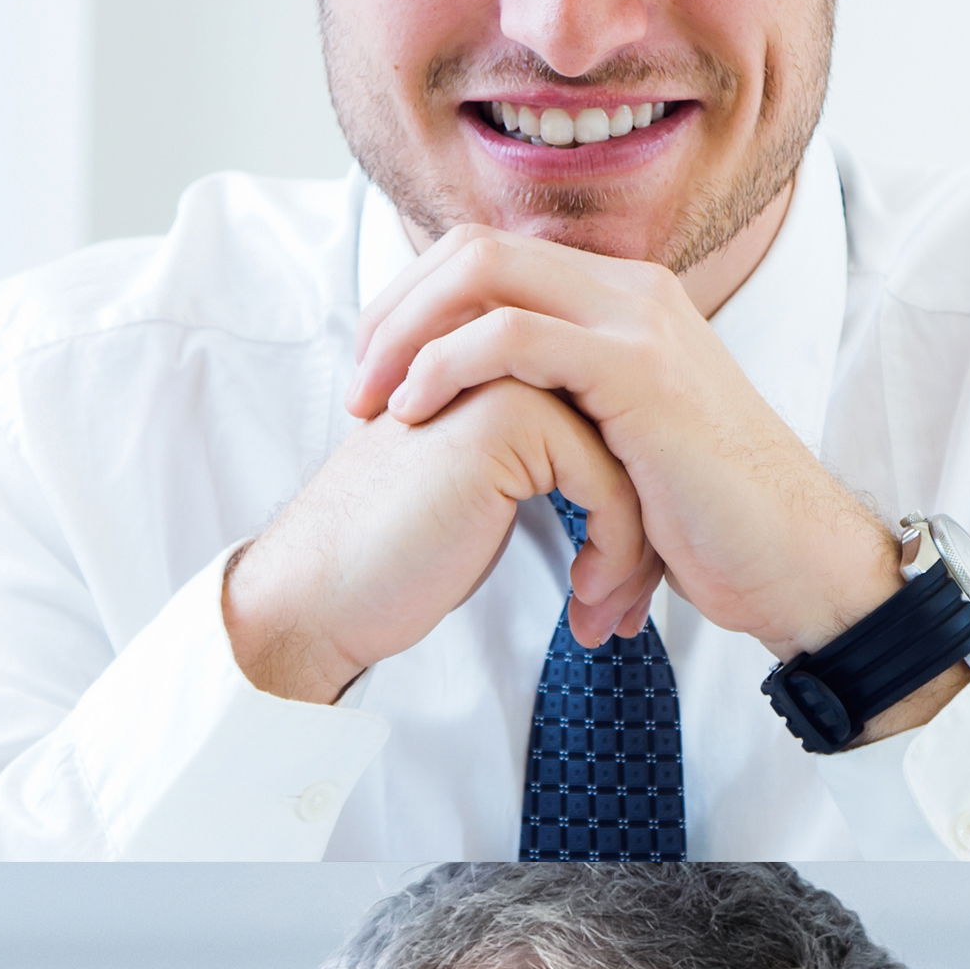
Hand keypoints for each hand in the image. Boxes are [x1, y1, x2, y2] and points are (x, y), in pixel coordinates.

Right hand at [225, 344, 655, 705]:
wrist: (323, 591)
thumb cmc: (400, 555)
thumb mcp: (488, 493)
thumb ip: (544, 460)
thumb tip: (632, 484)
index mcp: (500, 364)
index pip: (615, 425)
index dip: (631, 510)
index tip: (623, 585)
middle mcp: (505, 355)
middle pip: (631, 437)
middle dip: (646, 531)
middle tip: (630, 608)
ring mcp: (505, 378)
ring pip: (630, 462)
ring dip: (634, 552)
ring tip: (607, 613)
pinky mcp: (507, 418)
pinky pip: (610, 485)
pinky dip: (614, 553)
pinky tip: (581, 597)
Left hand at [349, 231, 912, 660]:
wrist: (794, 558)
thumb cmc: (710, 519)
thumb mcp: (627, 440)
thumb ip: (569, 404)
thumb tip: (493, 408)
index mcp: (624, 298)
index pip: (491, 255)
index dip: (415, 301)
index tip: (376, 371)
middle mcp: (630, 289)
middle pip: (473, 248)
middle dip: (394, 309)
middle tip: (357, 386)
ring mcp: (636, 321)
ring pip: (482, 273)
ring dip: (405, 335)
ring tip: (374, 404)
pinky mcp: (637, 370)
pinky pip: (512, 336)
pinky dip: (446, 365)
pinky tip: (419, 412)